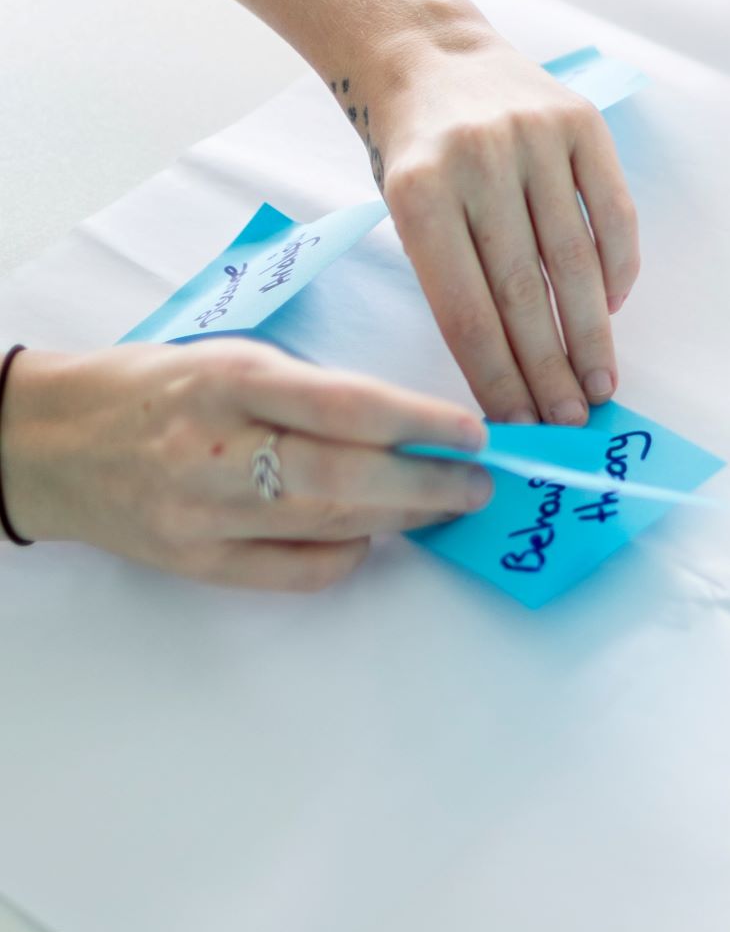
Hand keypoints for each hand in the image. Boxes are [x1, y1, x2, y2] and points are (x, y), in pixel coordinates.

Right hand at [0, 342, 487, 589]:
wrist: (47, 441)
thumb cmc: (160, 387)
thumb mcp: (235, 359)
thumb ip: (316, 392)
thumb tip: (413, 427)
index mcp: (229, 381)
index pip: (347, 407)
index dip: (422, 425)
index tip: (474, 433)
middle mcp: (214, 450)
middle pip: (347, 479)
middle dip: (430, 485)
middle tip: (479, 484)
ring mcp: (201, 514)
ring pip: (328, 526)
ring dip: (403, 518)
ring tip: (446, 504)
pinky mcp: (193, 562)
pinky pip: (294, 572)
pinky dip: (347, 556)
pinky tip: (373, 536)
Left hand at [350, 22, 639, 427]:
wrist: (429, 50)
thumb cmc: (413, 148)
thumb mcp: (402, 208)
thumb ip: (451, 276)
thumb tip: (510, 372)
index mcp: (417, 192)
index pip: (466, 308)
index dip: (496, 375)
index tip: (519, 424)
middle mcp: (478, 161)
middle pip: (523, 292)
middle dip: (549, 368)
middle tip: (570, 420)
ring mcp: (534, 138)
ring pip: (572, 259)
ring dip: (590, 333)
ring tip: (600, 384)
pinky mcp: (582, 122)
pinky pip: (611, 212)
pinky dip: (617, 268)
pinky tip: (614, 309)